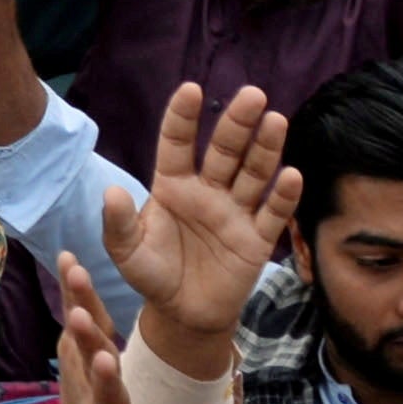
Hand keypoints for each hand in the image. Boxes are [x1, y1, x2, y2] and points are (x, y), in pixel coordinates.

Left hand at [100, 80, 296, 343]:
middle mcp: (207, 192)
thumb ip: (119, 224)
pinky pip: (272, 214)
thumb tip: (110, 192)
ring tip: (275, 120)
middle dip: (237, 124)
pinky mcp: (257, 240)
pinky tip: (292, 175)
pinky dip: (283, 196)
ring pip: (253, 174)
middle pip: (224, 151)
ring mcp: (235, 213)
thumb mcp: (127, 252)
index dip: (183, 118)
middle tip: (252, 94)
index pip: (177, 144)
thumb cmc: (153, 275)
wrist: (184, 314)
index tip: (192, 89)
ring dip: (265, 149)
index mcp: (172, 186)